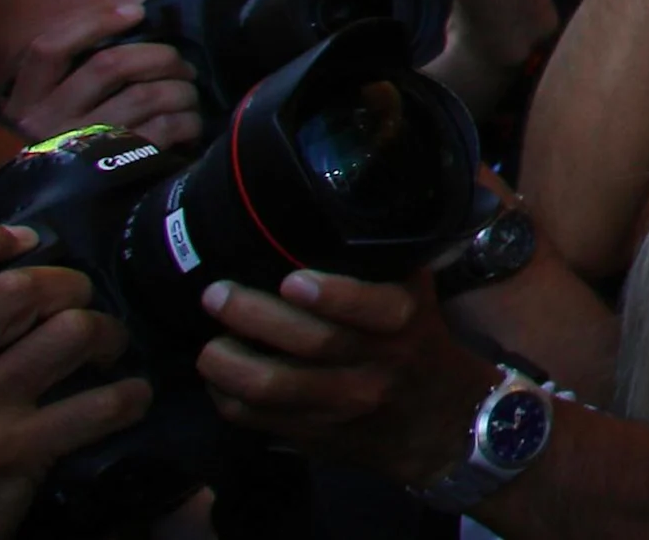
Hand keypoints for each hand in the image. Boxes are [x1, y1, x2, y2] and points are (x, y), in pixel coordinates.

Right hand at [0, 6, 201, 152]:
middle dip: (159, 56)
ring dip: (180, 89)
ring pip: (144, 96)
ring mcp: (82, 146)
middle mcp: (48, 122)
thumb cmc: (59, 150)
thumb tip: (132, 16)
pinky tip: (190, 122)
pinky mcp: (114, 169)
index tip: (135, 12)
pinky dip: (186, 120)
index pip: (51, 48)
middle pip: (111, 66)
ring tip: (190, 94)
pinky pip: (162, 131)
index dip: (95, 23)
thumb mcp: (47, 112)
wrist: (51, 218)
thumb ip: (72, 73)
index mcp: (28, 99)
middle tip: (181, 65)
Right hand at [0, 223, 147, 539]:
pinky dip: (128, 396)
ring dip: (105, 333)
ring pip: (67, 334)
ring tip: (109, 346)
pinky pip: (95, 405)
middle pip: (11, 292)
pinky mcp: (9, 456)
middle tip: (80, 301)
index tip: (21, 240)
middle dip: (65, 285)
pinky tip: (130, 399)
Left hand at [196, 270, 495, 489]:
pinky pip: (259, 418)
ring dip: (228, 363)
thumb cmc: (418, 342)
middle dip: (255, 316)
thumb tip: (321, 214)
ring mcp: (344, 405)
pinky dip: (228, 396)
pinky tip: (218, 378)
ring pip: (275, 386)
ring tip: (209, 343)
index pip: (373, 308)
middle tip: (217, 294)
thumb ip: (382, 266)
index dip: (332, 295)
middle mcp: (376, 365)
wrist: (439, 420)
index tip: (291, 280)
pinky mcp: (317, 434)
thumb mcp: (418, 298)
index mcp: (404, 323)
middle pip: (311, 343)